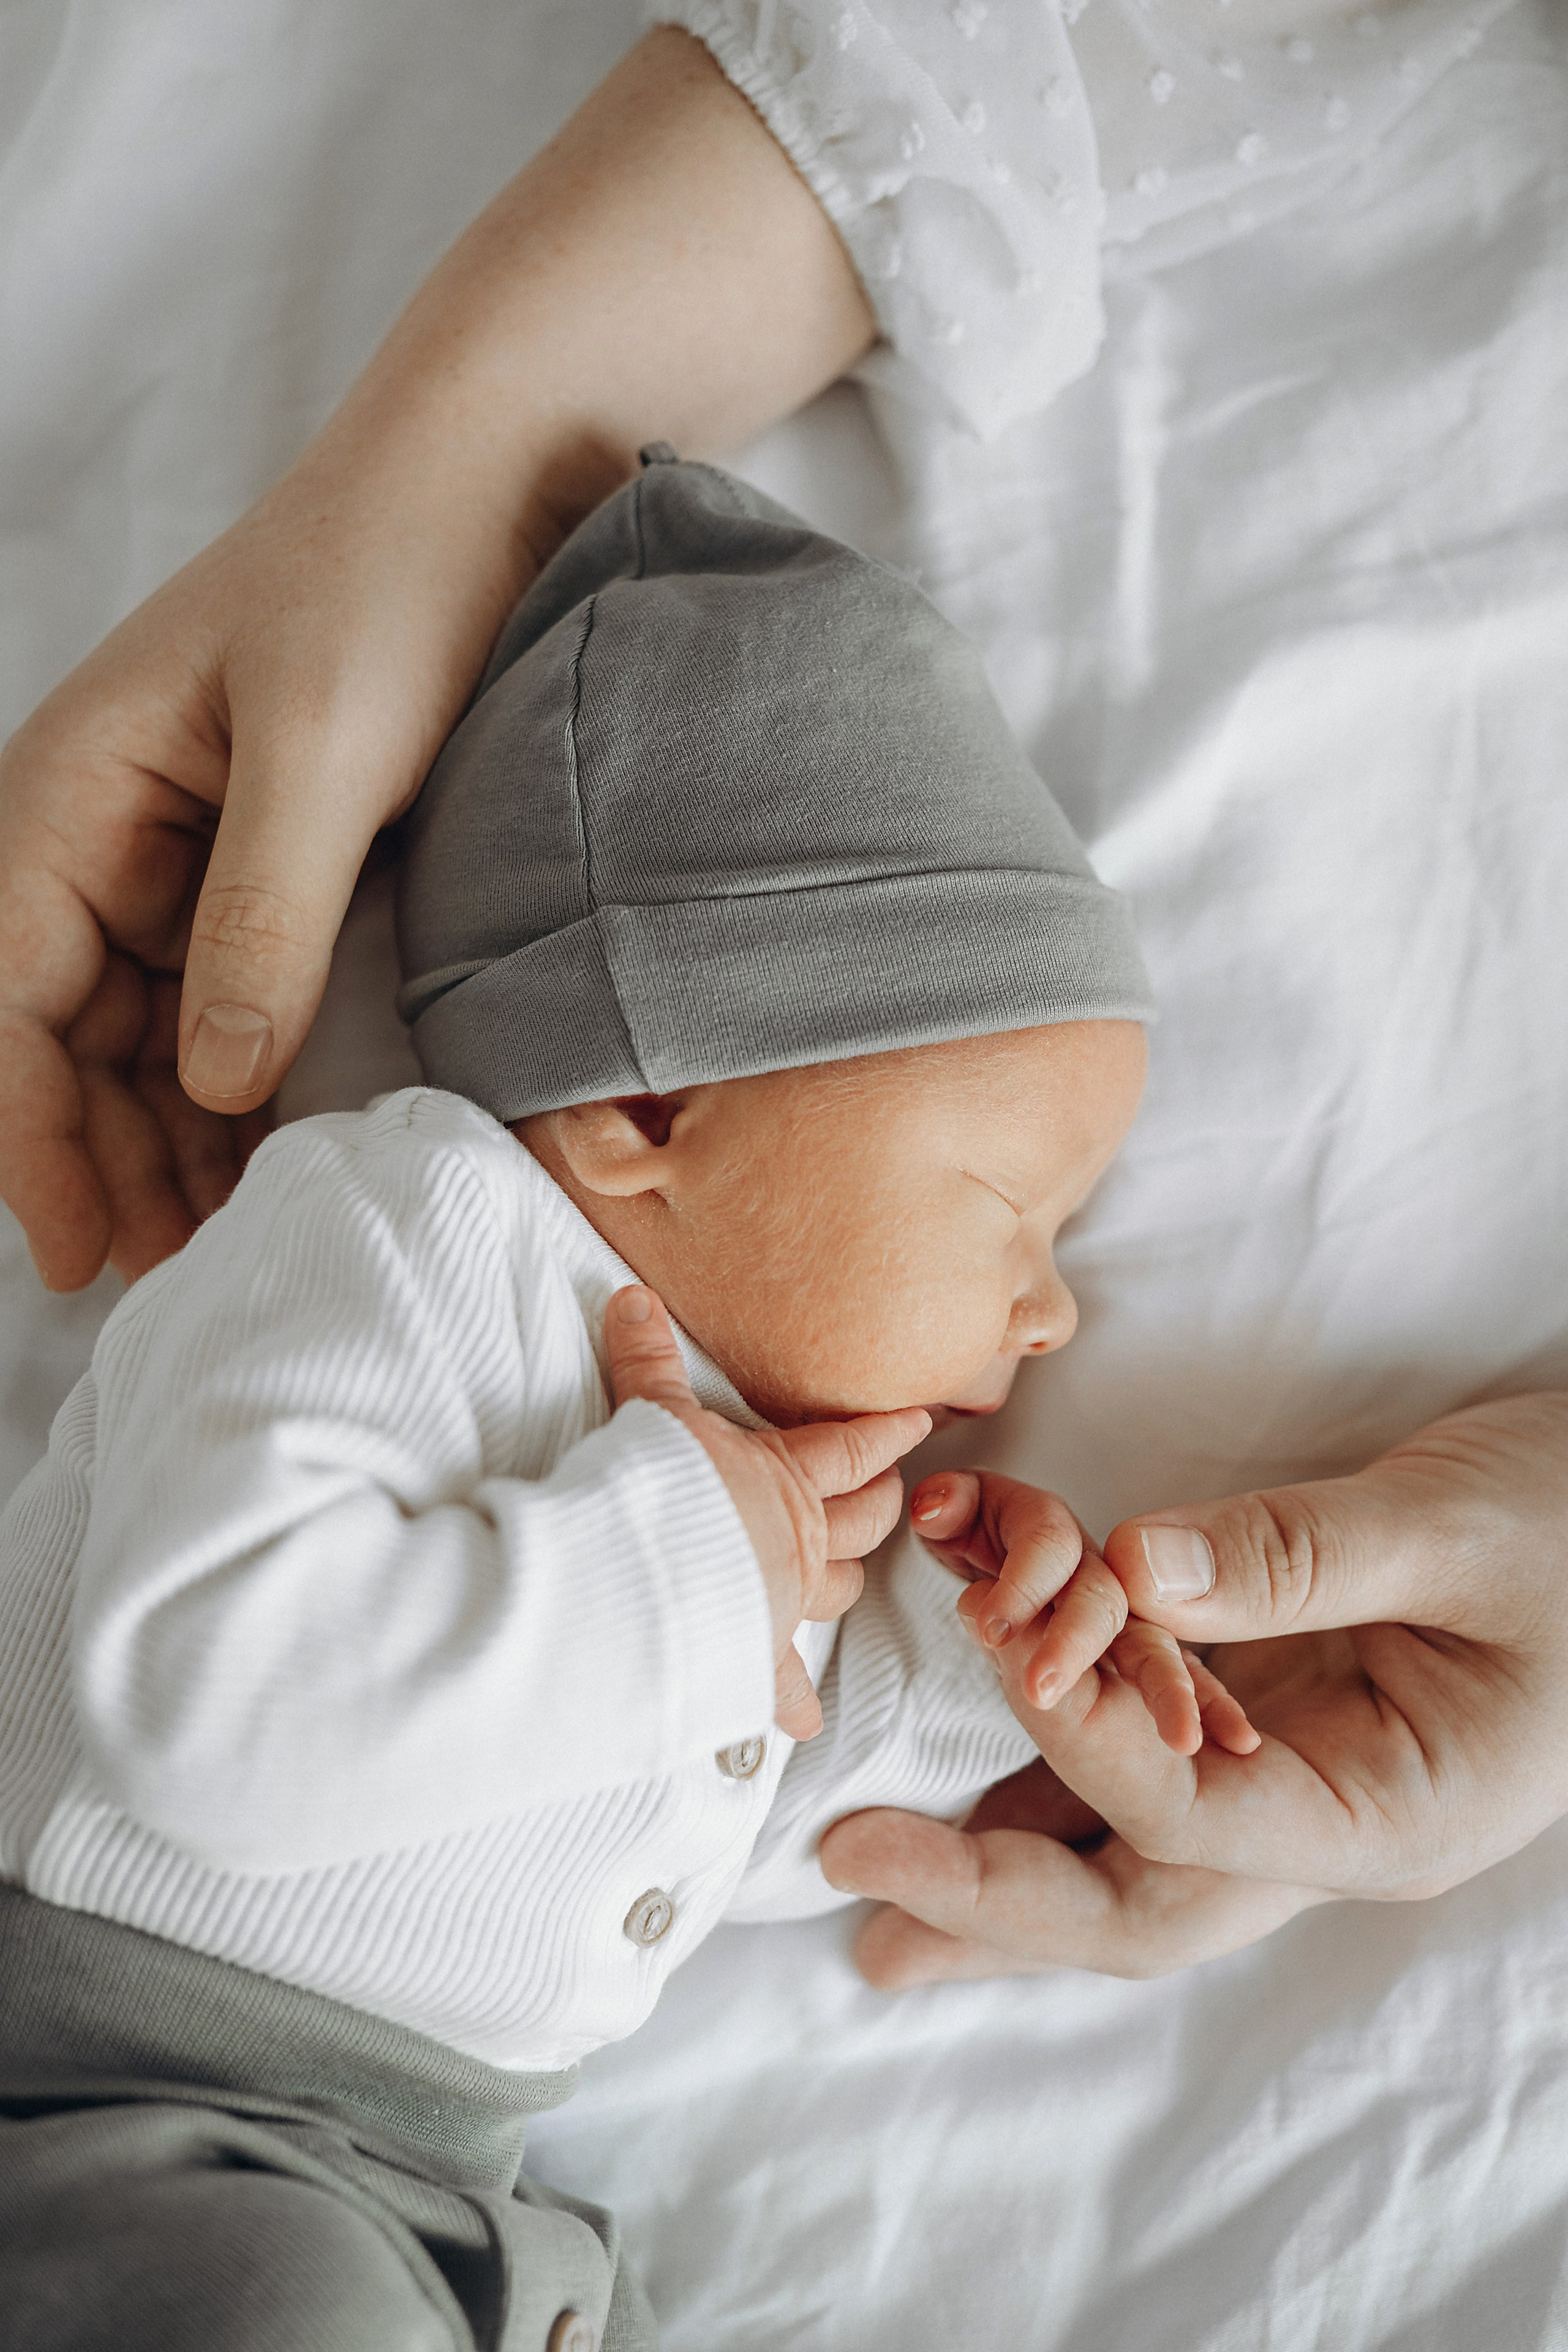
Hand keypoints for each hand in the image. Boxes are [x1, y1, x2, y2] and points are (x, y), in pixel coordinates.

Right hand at [0, 27, 870, 1293]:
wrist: (488, 483)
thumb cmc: (389, 579)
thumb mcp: (320, 750)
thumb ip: (258, 918)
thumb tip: (211, 1079)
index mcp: (75, 790)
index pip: (10, 996)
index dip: (32, 1134)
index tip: (77, 1250)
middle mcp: (108, 831)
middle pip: (69, 1036)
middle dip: (107, 1157)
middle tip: (173, 1275)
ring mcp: (184, 854)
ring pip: (145, 1035)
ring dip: (170, 1138)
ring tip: (222, 1239)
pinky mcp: (266, 866)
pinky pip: (224, 1002)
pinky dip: (237, 1085)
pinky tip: (272, 1154)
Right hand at [605, 1286, 928, 1739]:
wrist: (638, 1584)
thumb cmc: (655, 1495)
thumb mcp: (653, 1417)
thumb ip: (649, 1362)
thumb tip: (632, 1298)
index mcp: (788, 1480)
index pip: (854, 1450)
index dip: (888, 1434)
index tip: (918, 1421)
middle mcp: (799, 1542)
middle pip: (864, 1521)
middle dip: (881, 1504)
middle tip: (887, 1493)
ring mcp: (780, 1601)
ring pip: (839, 1590)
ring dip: (846, 1578)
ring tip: (847, 1571)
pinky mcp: (752, 1654)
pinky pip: (782, 1683)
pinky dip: (792, 1700)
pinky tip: (802, 1718)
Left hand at [821, 1392, 1567, 1982]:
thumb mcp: (1456, 1528)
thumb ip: (1298, 1555)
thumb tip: (1131, 1568)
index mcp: (1390, 1813)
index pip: (1195, 1819)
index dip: (1084, 1745)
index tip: (1001, 1655)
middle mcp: (1328, 1819)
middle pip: (1141, 1898)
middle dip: (995, 1907)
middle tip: (859, 1896)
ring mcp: (1295, 1776)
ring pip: (1127, 1852)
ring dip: (999, 1865)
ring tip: (872, 1891)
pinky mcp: (1270, 1712)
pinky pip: (1141, 1765)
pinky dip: (1050, 1761)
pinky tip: (969, 1777)